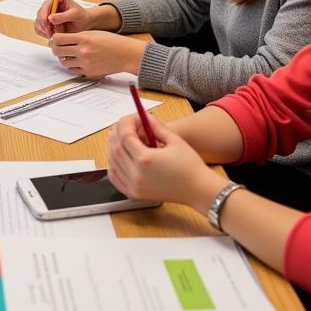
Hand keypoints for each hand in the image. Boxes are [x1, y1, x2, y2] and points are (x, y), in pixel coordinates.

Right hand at [34, 0, 91, 37]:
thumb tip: (50, 18)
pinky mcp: (45, 22)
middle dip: (44, 24)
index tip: (48, 22)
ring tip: (53, 35)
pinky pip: (39, 28)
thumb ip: (63, 16)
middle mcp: (51, 4)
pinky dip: (43, 33)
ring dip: (43, 30)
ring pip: (38, 21)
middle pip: (40, 13)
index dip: (44, 13)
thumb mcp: (75, 15)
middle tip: (50, 32)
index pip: (47, 3)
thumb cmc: (81, 17)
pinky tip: (51, 35)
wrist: (83, 24)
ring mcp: (47, 13)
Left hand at [48, 29, 145, 77]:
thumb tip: (61, 39)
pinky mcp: (89, 73)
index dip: (54, 38)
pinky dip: (72, 66)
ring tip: (68, 54)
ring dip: (63, 58)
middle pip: (58, 51)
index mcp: (84, 38)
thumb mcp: (93, 33)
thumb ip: (77, 36)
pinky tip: (77, 61)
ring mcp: (86, 64)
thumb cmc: (112, 42)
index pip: (59, 38)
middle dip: (55, 48)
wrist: (126, 54)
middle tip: (57, 47)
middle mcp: (83, 51)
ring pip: (64, 62)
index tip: (55, 39)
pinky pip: (73, 70)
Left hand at [107, 114, 222, 206]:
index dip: (126, 123)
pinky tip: (119, 156)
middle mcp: (136, 174)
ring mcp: (133, 186)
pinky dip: (113, 164)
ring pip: (112, 163)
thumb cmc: (190, 166)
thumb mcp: (175, 140)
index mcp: (146, 159)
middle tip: (126, 125)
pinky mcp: (134, 194)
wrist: (199, 190)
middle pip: (115, 149)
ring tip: (124, 139)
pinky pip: (114, 178)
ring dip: (113, 148)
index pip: (125, 136)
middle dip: (118, 133)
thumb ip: (156, 125)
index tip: (133, 117)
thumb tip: (143, 116)